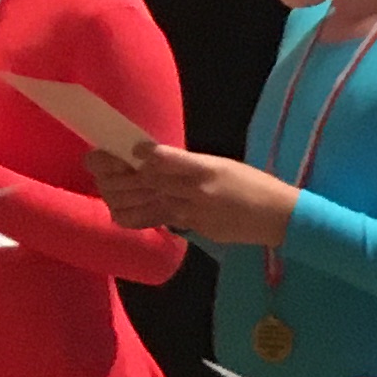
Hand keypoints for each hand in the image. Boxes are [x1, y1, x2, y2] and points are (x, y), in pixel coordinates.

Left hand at [93, 144, 297, 246]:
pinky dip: (134, 215)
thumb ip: (183, 163)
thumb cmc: (252, 185)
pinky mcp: (195, 228)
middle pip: (143, 181)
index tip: (113, 148)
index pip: (157, 159)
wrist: (281, 218)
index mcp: (201, 168)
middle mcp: (194, 190)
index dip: (130, 154)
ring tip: (108, 187)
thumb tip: (147, 158)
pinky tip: (123, 210)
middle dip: (114, 172)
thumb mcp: (220, 165)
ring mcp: (193, 212)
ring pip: (144, 204)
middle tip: (95, 163)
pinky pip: (156, 221)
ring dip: (119, 195)